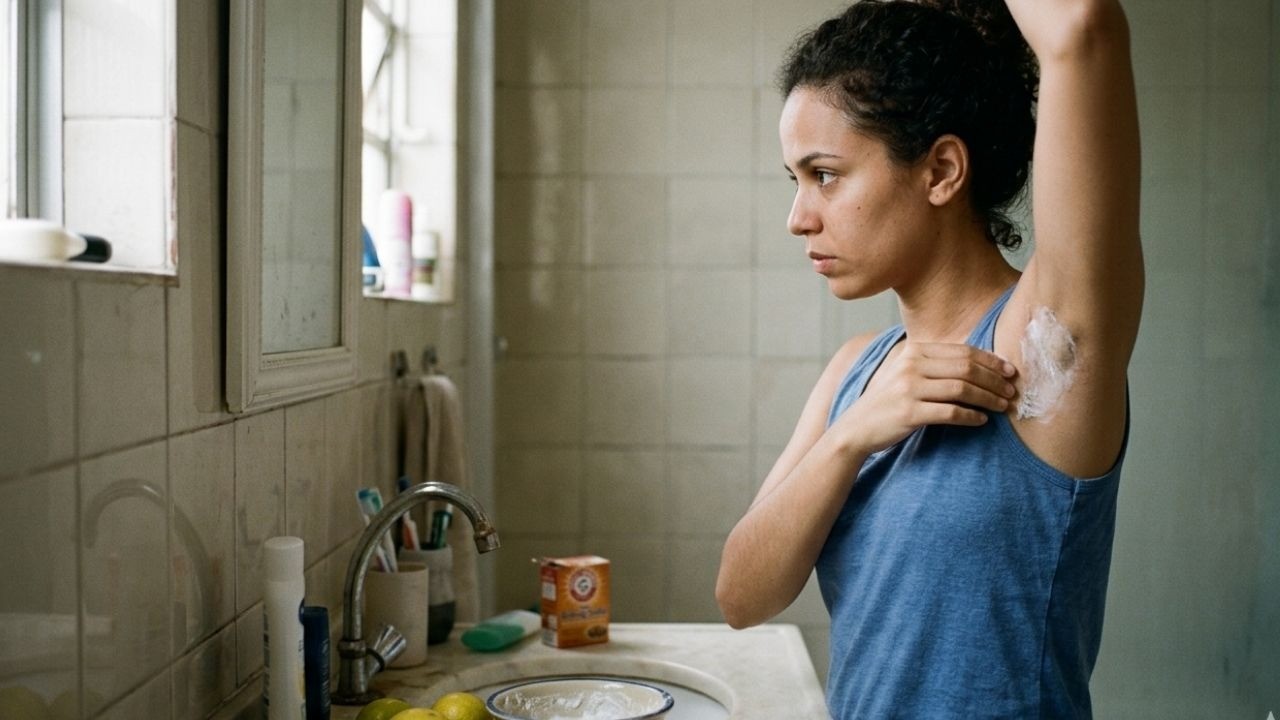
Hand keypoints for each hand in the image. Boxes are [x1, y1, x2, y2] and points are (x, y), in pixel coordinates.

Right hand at [835, 342, 1017, 455]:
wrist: (856, 428)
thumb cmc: (888, 402)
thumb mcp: (906, 374)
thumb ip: (934, 365)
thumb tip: (978, 364)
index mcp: (913, 352)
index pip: (962, 351)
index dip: (991, 360)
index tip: (1010, 371)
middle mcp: (911, 366)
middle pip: (966, 368)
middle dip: (994, 379)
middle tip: (1011, 390)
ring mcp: (909, 389)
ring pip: (962, 389)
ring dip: (988, 398)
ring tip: (1003, 406)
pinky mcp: (909, 413)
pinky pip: (950, 412)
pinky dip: (971, 416)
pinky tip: (981, 420)